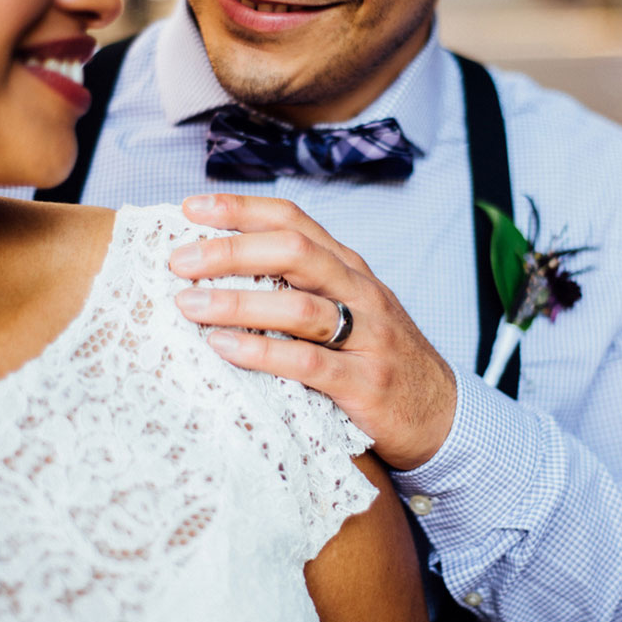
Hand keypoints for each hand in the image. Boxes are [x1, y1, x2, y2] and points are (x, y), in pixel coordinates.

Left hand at [169, 194, 456, 470]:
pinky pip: (307, 362)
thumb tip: (220, 274)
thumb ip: (299, 288)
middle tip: (179, 261)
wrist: (441, 414)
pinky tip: (223, 348)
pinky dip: (261, 353)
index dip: (241, 209)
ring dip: (237, 302)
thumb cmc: (377, 358)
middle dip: (230, 250)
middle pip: (294, 252)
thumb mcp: (347, 310)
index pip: (294, 221)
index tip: (191, 207)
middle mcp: (360, 292)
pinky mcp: (365, 382)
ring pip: (299, 305)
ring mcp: (368, 336)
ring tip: (188, 304)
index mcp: (349, 268)